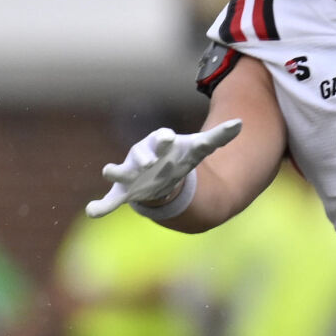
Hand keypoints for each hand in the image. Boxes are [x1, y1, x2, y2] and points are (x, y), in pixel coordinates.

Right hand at [85, 119, 241, 217]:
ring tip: (108, 172)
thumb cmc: (178, 159)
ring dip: (115, 173)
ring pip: (120, 172)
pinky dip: (100, 206)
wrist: (159, 176)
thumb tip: (242, 124)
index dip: (164, 139)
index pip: (163, 139)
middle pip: (141, 154)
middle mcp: (143, 157)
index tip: (168, 137)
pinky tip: (93, 212)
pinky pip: (110, 200)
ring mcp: (131, 174)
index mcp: (161, 145)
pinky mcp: (123, 192)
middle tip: (146, 159)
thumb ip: (218, 138)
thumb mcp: (198, 150)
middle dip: (142, 155)